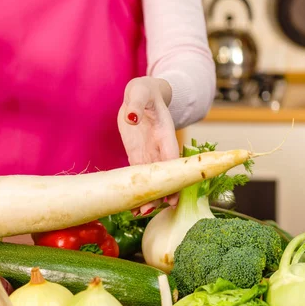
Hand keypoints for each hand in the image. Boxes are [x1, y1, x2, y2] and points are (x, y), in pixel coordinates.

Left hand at [117, 77, 179, 214]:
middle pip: (163, 174)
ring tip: (138, 213)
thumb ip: (136, 104)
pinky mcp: (137, 154)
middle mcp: (159, 147)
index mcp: (164, 134)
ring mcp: (148, 152)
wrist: (142, 94)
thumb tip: (131, 117)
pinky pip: (137, 174)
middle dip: (159, 193)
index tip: (172, 195)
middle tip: (148, 211)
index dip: (173, 177)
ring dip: (147, 195)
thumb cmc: (144, 92)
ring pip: (151, 178)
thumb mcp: (140, 92)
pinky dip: (136, 188)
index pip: (171, 159)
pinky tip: (132, 203)